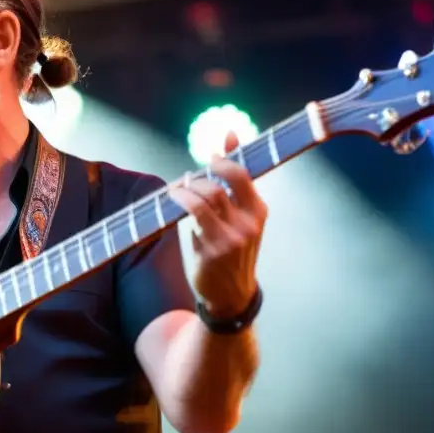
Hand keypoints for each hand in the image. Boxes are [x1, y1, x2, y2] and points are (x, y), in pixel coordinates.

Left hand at [169, 131, 267, 317]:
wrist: (231, 294)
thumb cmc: (232, 251)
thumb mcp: (240, 219)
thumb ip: (233, 185)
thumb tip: (229, 138)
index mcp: (259, 211)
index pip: (245, 173)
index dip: (227, 156)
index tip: (212, 152)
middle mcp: (249, 222)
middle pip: (226, 179)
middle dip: (205, 171)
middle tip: (190, 176)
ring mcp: (232, 236)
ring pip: (208, 194)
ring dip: (189, 186)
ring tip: (179, 189)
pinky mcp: (212, 248)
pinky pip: (193, 213)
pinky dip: (181, 199)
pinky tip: (174, 197)